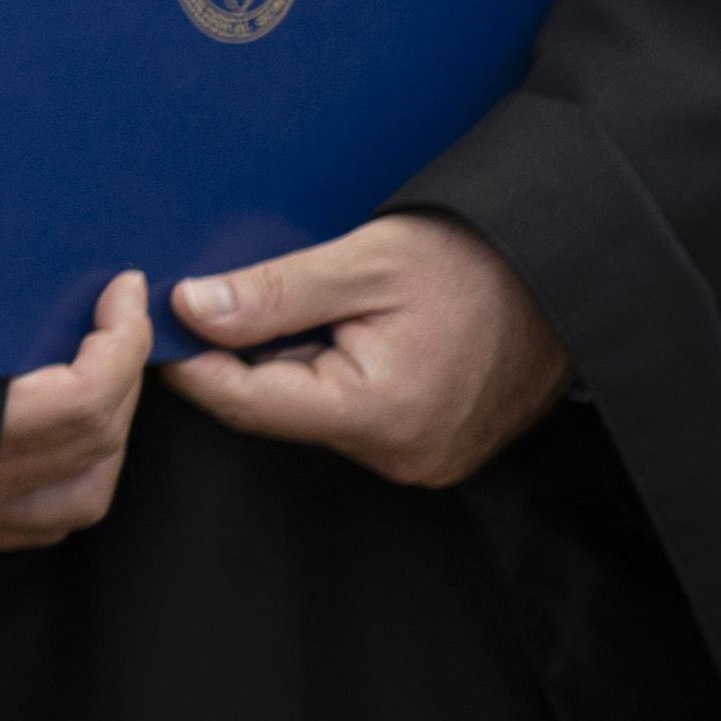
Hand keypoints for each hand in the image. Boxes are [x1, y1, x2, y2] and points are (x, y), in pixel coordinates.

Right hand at [0, 271, 148, 549]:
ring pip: (89, 486)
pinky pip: (56, 515)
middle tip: (122, 319)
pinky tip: (70, 442)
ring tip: (103, 375)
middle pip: (97, 436)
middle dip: (124, 372)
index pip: (84, 396)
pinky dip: (79, 474)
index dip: (120, 341)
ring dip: (112, 427)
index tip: (126, 292)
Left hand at [164, 213, 570, 488]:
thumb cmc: (478, 262)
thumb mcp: (364, 261)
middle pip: (275, 408)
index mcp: (380, 415)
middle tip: (209, 296)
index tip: (152, 322)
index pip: (246, 401)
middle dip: (238, 355)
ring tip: (294, 305)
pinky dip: (325, 372)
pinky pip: (349, 414)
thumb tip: (190, 309)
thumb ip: (272, 293)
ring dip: (285, 361)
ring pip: (310, 411)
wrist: (569, 277)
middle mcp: (400, 455)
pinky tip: (334, 329)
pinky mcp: (432, 446)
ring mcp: (421, 458)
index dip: (190, 361)